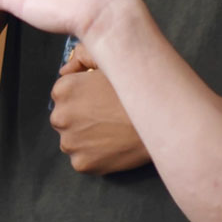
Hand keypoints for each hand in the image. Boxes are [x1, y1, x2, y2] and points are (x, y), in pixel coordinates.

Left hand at [51, 42, 148, 173]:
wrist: (162, 119)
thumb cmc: (137, 87)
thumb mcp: (110, 61)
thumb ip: (82, 57)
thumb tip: (65, 70)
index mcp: (63, 89)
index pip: (63, 94)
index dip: (83, 96)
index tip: (100, 99)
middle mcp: (60, 116)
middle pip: (65, 118)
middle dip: (81, 117)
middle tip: (108, 116)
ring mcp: (70, 143)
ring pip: (73, 140)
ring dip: (86, 137)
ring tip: (112, 131)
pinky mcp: (82, 164)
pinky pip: (83, 159)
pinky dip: (95, 155)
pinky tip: (113, 145)